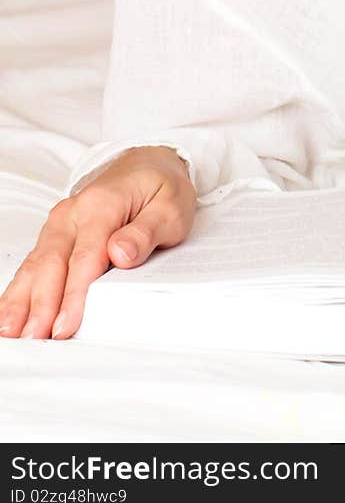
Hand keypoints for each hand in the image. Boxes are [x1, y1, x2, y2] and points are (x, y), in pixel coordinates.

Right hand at [0, 145, 196, 340]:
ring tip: (10, 333)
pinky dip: (19, 291)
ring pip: (35, 265)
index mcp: (102, 205)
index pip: (85, 257)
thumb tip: (121, 253)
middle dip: (40, 304)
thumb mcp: (171, 207)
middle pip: (51, 264)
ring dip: (21, 300)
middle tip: (34, 338)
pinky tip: (10, 315)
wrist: (147, 164)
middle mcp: (73, 213)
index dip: (73, 295)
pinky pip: (33, 264)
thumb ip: (146, 232)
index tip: (65, 325)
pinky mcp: (55, 235)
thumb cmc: (160, 187)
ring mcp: (60, 225)